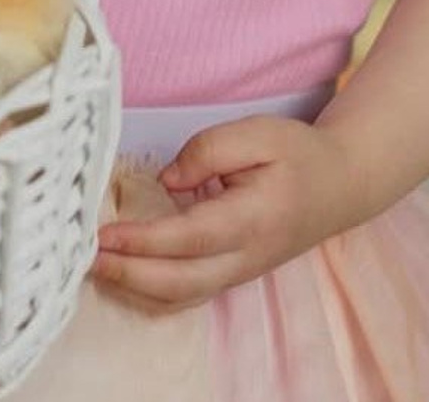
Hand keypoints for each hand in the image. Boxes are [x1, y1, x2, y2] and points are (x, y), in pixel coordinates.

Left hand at [90, 114, 365, 312]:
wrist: (341, 186)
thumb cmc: (298, 155)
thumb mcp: (259, 133)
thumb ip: (209, 150)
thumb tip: (168, 181)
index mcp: (251, 219)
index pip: (188, 238)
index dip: (144, 241)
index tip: (106, 234)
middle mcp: (245, 256)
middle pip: (180, 281)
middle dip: (130, 274)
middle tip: (87, 256)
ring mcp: (240, 271)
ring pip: (183, 296)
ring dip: (137, 288)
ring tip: (97, 266)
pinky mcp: (234, 273)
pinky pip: (190, 294)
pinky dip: (155, 292)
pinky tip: (128, 275)